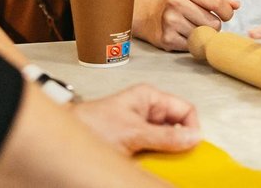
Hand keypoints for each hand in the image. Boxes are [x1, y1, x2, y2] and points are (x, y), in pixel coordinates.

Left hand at [71, 84, 200, 154]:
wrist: (67, 135)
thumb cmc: (92, 124)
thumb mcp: (133, 133)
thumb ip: (164, 137)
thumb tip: (192, 137)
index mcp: (149, 97)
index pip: (184, 109)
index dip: (192, 127)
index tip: (192, 147)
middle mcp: (148, 110)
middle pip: (177, 126)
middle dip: (179, 143)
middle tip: (180, 159)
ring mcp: (141, 126)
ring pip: (166, 140)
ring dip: (167, 153)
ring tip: (162, 162)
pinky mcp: (134, 141)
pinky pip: (154, 150)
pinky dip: (156, 159)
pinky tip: (151, 164)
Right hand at [134, 0, 239, 50]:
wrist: (151, 16)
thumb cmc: (180, 4)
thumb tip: (236, 4)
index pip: (218, 3)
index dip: (227, 13)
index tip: (224, 15)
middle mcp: (176, 3)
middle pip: (213, 23)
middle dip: (213, 25)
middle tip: (202, 22)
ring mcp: (171, 21)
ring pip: (204, 36)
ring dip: (203, 36)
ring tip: (192, 28)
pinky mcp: (167, 38)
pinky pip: (193, 47)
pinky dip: (192, 44)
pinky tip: (184, 35)